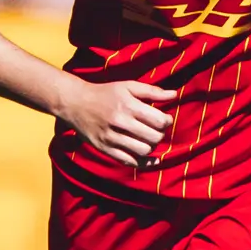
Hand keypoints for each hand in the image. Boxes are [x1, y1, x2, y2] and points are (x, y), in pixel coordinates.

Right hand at [60, 76, 175, 166]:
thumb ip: (152, 91)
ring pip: (143, 151)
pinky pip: (129, 161)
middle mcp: (119, 122)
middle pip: (153, 137)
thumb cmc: (105, 93)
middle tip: (157, 130)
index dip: (167, 121)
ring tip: (149, 140)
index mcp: (128, 105)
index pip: (159, 121)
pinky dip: (143, 163)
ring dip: (151, 147)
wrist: (76, 103)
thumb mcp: (128, 86)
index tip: (165, 119)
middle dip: (160, 134)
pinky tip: (150, 159)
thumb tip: (174, 95)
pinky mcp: (104, 149)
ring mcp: (111, 137)